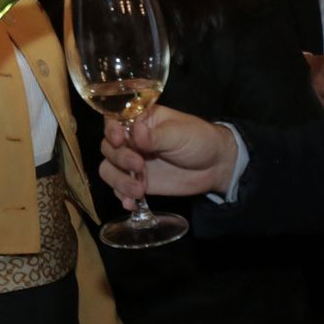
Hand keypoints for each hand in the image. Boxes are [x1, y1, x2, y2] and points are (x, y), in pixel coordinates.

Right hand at [98, 105, 239, 207]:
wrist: (215, 166)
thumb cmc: (198, 139)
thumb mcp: (179, 134)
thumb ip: (155, 136)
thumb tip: (135, 132)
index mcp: (140, 120)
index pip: (114, 121)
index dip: (111, 130)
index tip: (119, 140)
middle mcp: (131, 140)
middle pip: (108, 148)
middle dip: (120, 158)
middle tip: (139, 166)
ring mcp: (133, 163)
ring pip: (109, 169)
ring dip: (118, 181)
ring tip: (138, 190)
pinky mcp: (138, 182)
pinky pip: (119, 189)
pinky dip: (122, 196)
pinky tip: (131, 203)